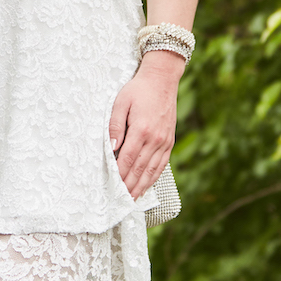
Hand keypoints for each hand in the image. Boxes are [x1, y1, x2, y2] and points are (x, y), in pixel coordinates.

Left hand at [108, 54, 180, 198]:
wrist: (162, 79)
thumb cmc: (138, 90)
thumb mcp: (121, 102)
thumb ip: (115, 125)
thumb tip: (111, 147)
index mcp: (141, 130)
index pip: (128, 159)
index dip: (119, 176)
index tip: (111, 188)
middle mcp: (155, 139)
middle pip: (140, 169)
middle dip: (129, 186)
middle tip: (119, 201)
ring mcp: (165, 141)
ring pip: (152, 170)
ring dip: (141, 186)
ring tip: (132, 199)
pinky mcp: (169, 141)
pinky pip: (162, 164)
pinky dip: (153, 177)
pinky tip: (146, 185)